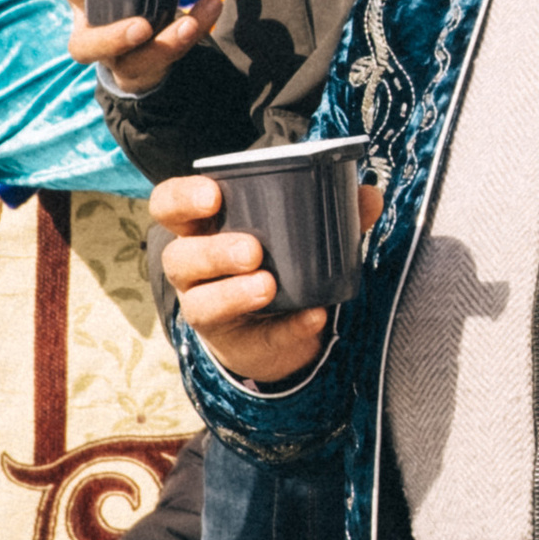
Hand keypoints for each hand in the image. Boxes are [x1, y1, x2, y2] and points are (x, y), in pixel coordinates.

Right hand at [54, 0, 223, 95]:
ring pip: (125, 65)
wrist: (139, 28)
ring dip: (156, 47)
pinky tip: (208, 11)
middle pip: (82, 46)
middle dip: (110, 36)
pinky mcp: (139, 72)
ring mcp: (114, 58)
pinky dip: (188, 37)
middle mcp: (90, 30)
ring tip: (185, 26)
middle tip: (141, 25)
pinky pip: (161, 63)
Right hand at [154, 172, 381, 389]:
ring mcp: (208, 308)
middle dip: (212, 252)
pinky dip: (288, 328)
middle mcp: (193, 270)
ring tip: (268, 285)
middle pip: (179, 258)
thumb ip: (332, 212)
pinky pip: (258, 339)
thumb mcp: (297, 233)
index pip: (169, 206)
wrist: (279, 326)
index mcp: (201, 228)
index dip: (182, 199)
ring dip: (233, 294)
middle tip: (253, 250)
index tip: (213, 195)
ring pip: (201, 304)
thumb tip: (369, 195)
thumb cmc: (276, 260)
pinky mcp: (236, 344)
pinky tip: (313, 317)